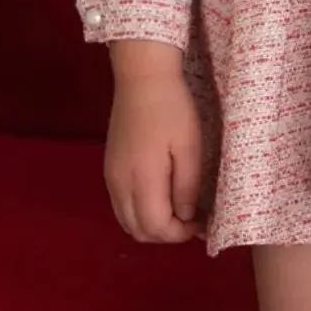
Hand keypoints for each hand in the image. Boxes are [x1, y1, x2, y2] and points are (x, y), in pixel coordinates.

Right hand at [104, 43, 201, 244]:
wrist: (141, 76)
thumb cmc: (172, 108)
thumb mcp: (189, 145)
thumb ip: (187, 186)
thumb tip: (185, 217)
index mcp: (142, 180)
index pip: (157, 228)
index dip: (180, 233)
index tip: (201, 221)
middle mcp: (120, 185)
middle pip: (139, 232)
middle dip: (166, 234)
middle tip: (190, 219)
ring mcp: (111, 178)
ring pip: (127, 222)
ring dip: (151, 225)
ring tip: (176, 209)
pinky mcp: (109, 168)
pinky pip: (121, 206)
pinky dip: (139, 212)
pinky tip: (158, 196)